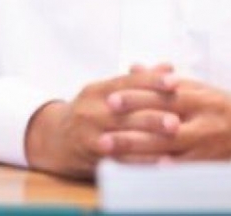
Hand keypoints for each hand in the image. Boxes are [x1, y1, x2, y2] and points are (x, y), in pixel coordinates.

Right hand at [24, 67, 178, 178]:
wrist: (53, 138)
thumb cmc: (91, 110)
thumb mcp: (108, 91)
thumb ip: (140, 80)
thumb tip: (169, 65)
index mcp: (99, 89)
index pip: (128, 82)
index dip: (152, 81)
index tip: (175, 81)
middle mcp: (92, 109)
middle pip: (126, 111)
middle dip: (153, 116)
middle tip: (177, 121)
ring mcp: (89, 134)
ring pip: (122, 137)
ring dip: (148, 141)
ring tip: (170, 144)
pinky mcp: (89, 156)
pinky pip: (118, 161)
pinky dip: (140, 163)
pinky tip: (158, 163)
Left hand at [102, 75, 230, 165]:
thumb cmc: (220, 107)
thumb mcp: (196, 87)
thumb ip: (164, 81)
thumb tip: (134, 66)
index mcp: (199, 97)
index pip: (163, 95)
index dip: (137, 97)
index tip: (111, 99)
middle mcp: (202, 120)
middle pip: (161, 123)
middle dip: (130, 128)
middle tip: (102, 130)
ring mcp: (205, 145)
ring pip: (166, 149)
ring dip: (135, 152)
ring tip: (109, 151)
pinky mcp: (207, 166)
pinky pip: (178, 170)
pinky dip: (157, 171)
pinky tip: (137, 172)